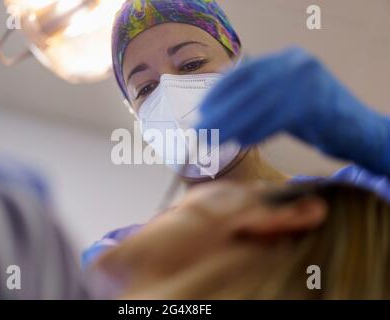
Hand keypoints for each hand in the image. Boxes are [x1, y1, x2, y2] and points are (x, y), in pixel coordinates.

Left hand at [197, 47, 389, 174]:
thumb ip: (256, 96)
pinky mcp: (316, 104)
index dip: (217, 91)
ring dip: (231, 125)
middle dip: (219, 111)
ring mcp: (308, 82)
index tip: (200, 108)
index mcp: (286, 59)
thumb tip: (214, 107)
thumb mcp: (283, 98)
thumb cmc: (314, 117)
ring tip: (212, 139)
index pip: (242, 72)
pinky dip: (255, 132)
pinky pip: (275, 121)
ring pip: (258, 106)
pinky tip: (239, 142)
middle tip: (199, 129)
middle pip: (247, 89)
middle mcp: (296, 64)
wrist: (359, 131)